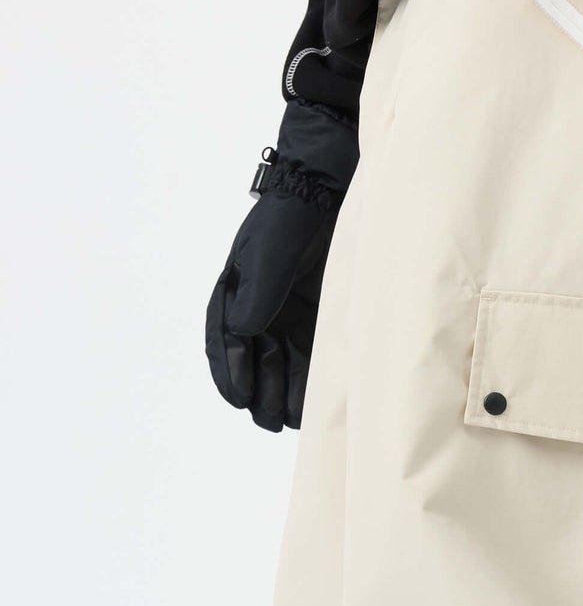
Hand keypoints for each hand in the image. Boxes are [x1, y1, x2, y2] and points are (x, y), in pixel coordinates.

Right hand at [205, 101, 357, 430]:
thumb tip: (243, 330)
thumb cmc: (296, 212)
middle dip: (259, 391)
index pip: (225, 339)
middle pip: (254, 358)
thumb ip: (260, 289)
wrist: (335, 183)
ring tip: (291, 420)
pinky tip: (317, 401)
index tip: (239, 401)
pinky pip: (311, 352)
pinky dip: (310, 377)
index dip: (230, 372)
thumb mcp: (273, 250)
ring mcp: (291, 308)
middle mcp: (261, 303)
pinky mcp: (320, 311)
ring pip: (282, 361)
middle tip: (268, 422)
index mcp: (237, 288)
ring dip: (283, 391)